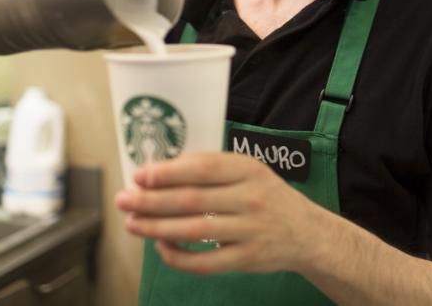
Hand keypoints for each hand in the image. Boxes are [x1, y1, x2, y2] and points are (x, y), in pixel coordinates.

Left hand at [115, 152, 330, 275]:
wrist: (307, 233)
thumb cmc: (269, 197)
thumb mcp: (251, 172)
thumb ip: (214, 169)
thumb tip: (163, 171)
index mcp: (249, 169)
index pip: (203, 168)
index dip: (168, 172)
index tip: (141, 175)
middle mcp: (250, 198)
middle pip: (192, 199)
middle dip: (151, 200)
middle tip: (124, 199)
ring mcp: (249, 230)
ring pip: (193, 230)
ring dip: (156, 227)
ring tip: (132, 223)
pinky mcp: (246, 259)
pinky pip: (204, 262)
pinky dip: (177, 256)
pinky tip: (161, 246)